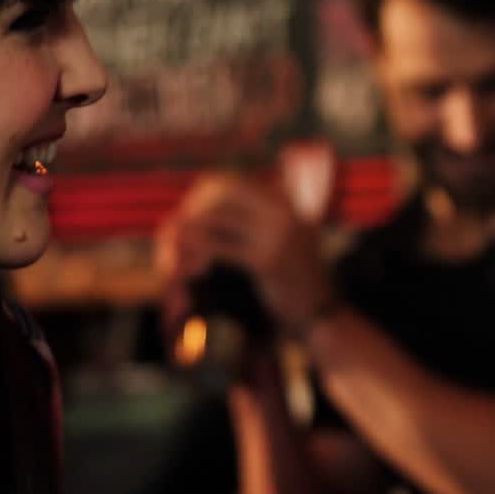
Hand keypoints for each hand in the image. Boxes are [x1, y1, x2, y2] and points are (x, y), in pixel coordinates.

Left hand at [155, 173, 336, 337]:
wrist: (320, 311)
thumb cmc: (291, 277)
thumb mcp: (278, 237)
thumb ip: (247, 217)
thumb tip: (188, 212)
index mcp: (283, 196)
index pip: (225, 182)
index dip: (198, 199)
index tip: (185, 223)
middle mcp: (282, 207)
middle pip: (214, 194)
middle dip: (187, 215)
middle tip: (174, 243)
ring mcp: (276, 231)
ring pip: (209, 220)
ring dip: (183, 241)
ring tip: (177, 262)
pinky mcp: (267, 259)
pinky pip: (215, 248)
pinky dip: (196, 259)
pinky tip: (196, 273)